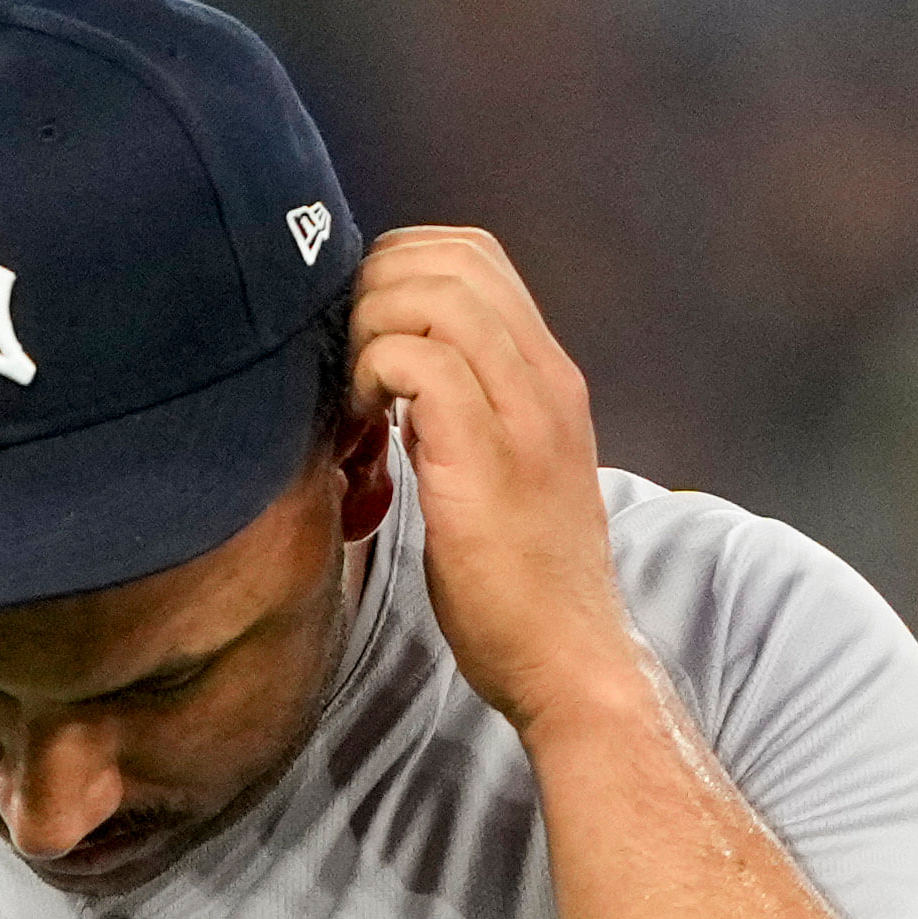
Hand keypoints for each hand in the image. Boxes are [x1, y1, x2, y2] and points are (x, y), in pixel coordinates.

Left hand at [349, 227, 643, 741]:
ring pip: (435, 297)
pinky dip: (373, 375)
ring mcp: (522, 416)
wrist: (568, 662)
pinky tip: (363, 428)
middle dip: (377, 287)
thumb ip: (466, 412)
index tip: (367, 330)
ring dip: (372, 329)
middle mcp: (545, 382)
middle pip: (452, 258)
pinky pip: (419, 363)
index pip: (476, 257)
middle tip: (350, 357)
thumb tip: (398, 374)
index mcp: (548, 378)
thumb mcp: (503, 472)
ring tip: (357, 394)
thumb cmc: (521, 585)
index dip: (402, 267)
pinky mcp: (485, 461)